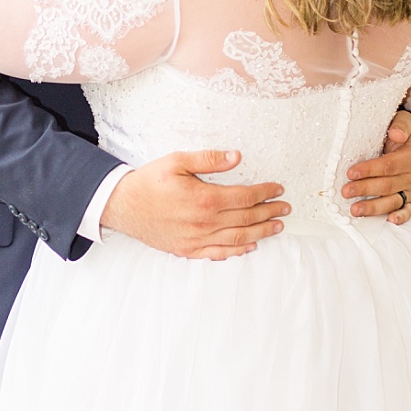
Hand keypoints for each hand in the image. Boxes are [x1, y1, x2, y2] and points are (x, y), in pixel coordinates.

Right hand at [100, 150, 288, 260]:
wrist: (124, 207)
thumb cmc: (150, 182)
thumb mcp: (177, 161)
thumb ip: (209, 160)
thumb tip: (236, 156)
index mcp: (205, 199)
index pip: (245, 196)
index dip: (265, 192)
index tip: (278, 189)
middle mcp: (205, 223)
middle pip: (247, 218)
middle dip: (269, 212)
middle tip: (285, 208)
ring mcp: (198, 239)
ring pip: (238, 238)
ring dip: (261, 232)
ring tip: (278, 227)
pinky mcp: (190, 250)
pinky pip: (220, 253)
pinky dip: (238, 250)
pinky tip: (251, 245)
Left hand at [343, 104, 410, 222]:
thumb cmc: (402, 130)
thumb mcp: (406, 120)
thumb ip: (402, 124)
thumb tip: (395, 134)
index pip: (388, 166)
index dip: (369, 170)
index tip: (350, 172)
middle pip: (387, 186)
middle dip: (365, 189)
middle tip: (345, 192)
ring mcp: (409, 189)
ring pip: (393, 202)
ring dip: (374, 208)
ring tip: (355, 211)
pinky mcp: (407, 199)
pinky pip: (407, 211)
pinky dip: (401, 218)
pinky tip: (389, 222)